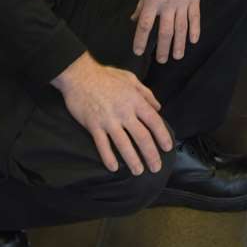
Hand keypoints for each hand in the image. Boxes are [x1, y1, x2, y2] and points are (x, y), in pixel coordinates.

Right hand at [52, 52, 172, 174]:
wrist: (79, 75)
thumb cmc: (105, 75)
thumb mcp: (130, 78)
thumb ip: (146, 93)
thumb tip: (158, 107)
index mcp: (134, 100)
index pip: (154, 121)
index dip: (162, 136)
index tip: (167, 148)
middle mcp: (124, 112)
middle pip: (142, 137)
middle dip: (151, 154)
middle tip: (156, 168)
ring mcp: (108, 120)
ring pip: (124, 144)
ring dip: (132, 160)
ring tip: (138, 171)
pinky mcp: (93, 125)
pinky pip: (102, 145)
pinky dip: (108, 157)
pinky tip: (114, 167)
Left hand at [131, 0, 200, 62]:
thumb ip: (142, 3)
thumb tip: (135, 19)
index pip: (145, 25)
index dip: (140, 40)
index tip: (138, 51)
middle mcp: (168, 3)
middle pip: (164, 32)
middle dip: (162, 48)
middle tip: (161, 60)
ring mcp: (183, 1)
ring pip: (181, 28)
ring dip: (179, 44)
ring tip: (177, 56)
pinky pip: (195, 17)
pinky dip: (195, 30)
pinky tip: (193, 41)